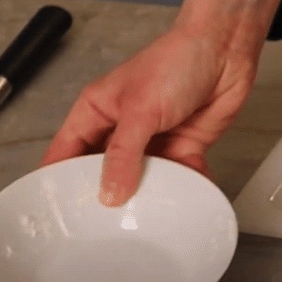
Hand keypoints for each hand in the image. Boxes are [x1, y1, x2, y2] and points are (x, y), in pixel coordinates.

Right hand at [42, 0, 281, 205]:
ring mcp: (153, 140)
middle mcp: (121, 129)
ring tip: (144, 224)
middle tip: (102, 231)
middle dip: (104, 198)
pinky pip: (179, 177)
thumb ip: (122, 153)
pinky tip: (183, 204)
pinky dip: (182, 190)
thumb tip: (107, 193)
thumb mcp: (140, 109)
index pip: (65, 152)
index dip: (57, 182)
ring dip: (147, 198)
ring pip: (142, 180)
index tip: (56, 214)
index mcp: (96, 112)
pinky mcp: (184, 147)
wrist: (225, 50)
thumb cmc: (176, 61)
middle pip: (103, 173)